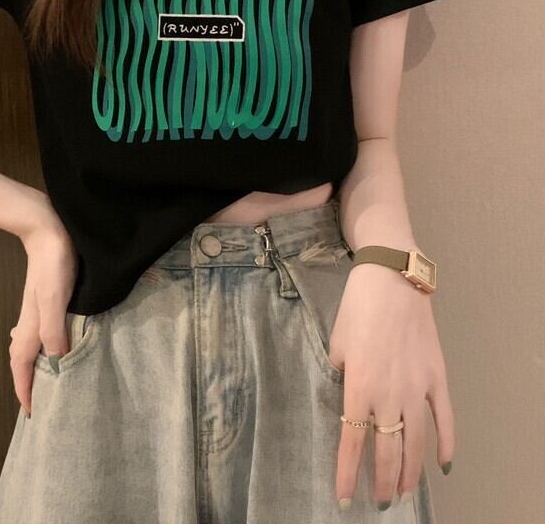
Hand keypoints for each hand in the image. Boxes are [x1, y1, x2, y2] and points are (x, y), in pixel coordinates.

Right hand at [8, 202, 77, 416]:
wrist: (49, 230)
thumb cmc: (53, 265)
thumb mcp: (55, 298)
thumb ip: (53, 330)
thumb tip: (56, 363)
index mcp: (31, 327)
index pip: (22, 367)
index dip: (26, 391)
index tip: (32, 415)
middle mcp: (30, 323)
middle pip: (23, 360)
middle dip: (29, 384)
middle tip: (42, 404)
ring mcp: (37, 311)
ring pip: (32, 347)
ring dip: (36, 367)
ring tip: (49, 382)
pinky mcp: (47, 300)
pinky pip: (42, 334)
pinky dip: (45, 349)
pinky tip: (56, 346)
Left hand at [327, 262, 455, 509]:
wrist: (392, 281)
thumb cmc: (356, 309)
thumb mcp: (335, 343)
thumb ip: (339, 375)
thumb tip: (344, 396)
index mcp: (360, 387)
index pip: (352, 441)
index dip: (347, 473)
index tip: (343, 498)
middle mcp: (390, 395)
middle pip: (387, 450)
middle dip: (382, 481)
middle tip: (380, 502)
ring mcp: (418, 388)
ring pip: (417, 442)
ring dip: (410, 471)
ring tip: (403, 492)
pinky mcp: (438, 378)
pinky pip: (446, 419)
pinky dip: (447, 443)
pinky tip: (444, 464)